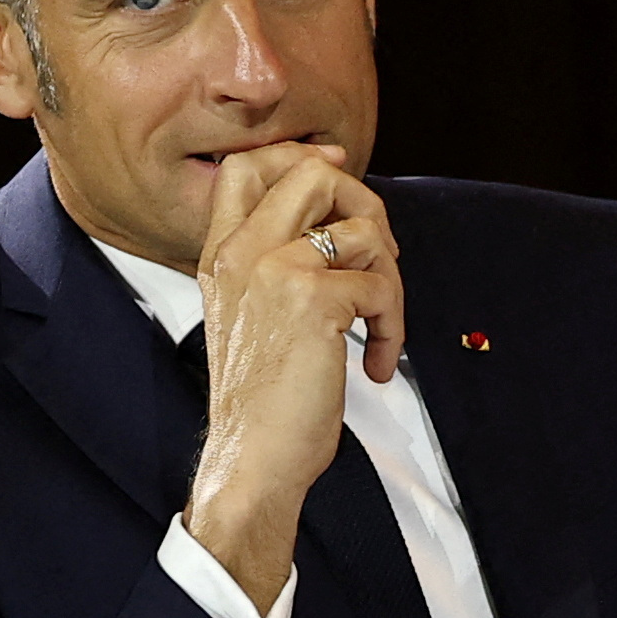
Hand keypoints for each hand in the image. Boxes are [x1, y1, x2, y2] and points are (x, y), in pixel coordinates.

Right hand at [182, 142, 404, 602]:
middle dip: (367, 206)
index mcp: (222, 255)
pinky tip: (376, 364)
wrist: (252, 457)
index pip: (247, 167)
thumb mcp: (252, 318)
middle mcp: (242, 252)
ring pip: (363, 230)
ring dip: (391, 281)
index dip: (301, 160)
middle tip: (381, 261)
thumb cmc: (264, 400)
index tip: (340, 181)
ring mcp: (274, 270)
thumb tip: (340, 225)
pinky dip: (394, 326)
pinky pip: (382, 285)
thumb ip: (276, 266)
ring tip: (381, 329)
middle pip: (313, 175)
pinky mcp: (313, 300)